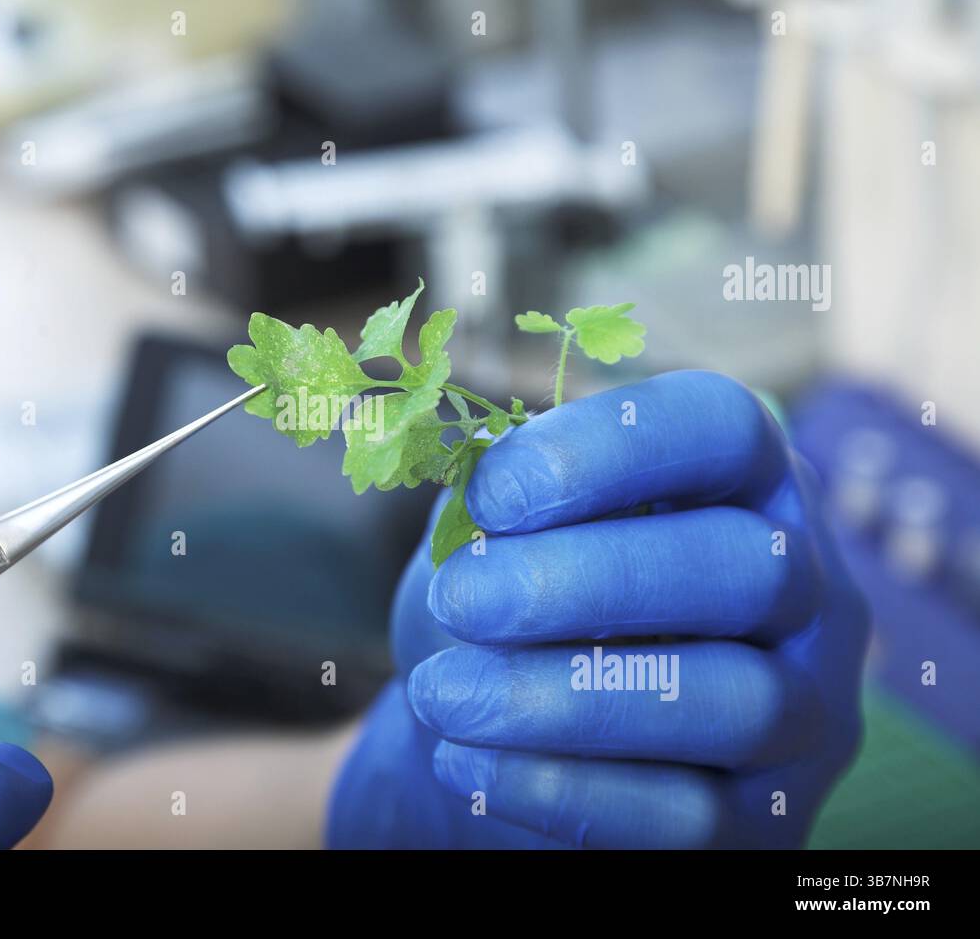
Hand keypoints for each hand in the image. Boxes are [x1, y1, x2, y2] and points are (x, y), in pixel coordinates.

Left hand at [329, 370, 868, 847]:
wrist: (504, 743)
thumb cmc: (508, 614)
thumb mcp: (490, 540)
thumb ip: (492, 501)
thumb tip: (486, 477)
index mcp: (743, 483)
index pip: (723, 428)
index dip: (610, 450)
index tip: (493, 494)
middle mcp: (805, 590)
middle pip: (748, 564)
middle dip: (588, 581)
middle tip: (464, 599)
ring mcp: (804, 712)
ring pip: (732, 700)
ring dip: (566, 697)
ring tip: (444, 694)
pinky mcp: (766, 822)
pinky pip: (686, 816)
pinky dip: (561, 787)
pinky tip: (466, 761)